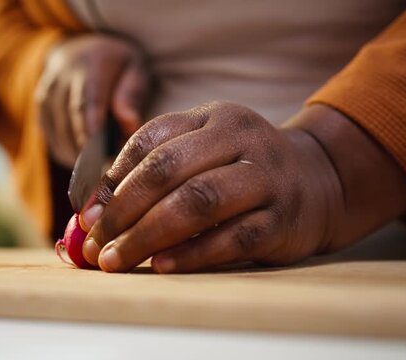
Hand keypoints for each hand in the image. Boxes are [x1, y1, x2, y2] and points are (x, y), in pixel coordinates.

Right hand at [35, 34, 151, 167]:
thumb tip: (129, 124)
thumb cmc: (118, 67)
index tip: (98, 152)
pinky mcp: (40, 108)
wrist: (82, 51)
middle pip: (69, 120)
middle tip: (107, 168)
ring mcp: (47, 94)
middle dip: (86, 149)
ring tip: (98, 166)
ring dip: (77, 153)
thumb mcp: (135, 70)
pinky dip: (66, 152)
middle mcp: (62, 78)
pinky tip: (82, 159)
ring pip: (57, 133)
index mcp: (91, 64)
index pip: (87, 100)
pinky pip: (50, 138)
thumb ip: (132, 95)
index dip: (90, 128)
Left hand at [79, 101, 346, 272]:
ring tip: (117, 260)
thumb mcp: (202, 155)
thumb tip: (92, 213)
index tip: (86, 217)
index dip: (111, 180)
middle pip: (168, 169)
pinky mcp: (283, 219)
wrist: (319, 182)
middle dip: (123, 210)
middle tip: (95, 244)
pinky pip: (233, 238)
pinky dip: (192, 254)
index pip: (150, 140)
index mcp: (213, 117)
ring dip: (149, 234)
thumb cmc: (241, 170)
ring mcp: (266, 177)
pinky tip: (161, 266)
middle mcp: (241, 139)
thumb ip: (153, 173)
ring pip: (199, 201)